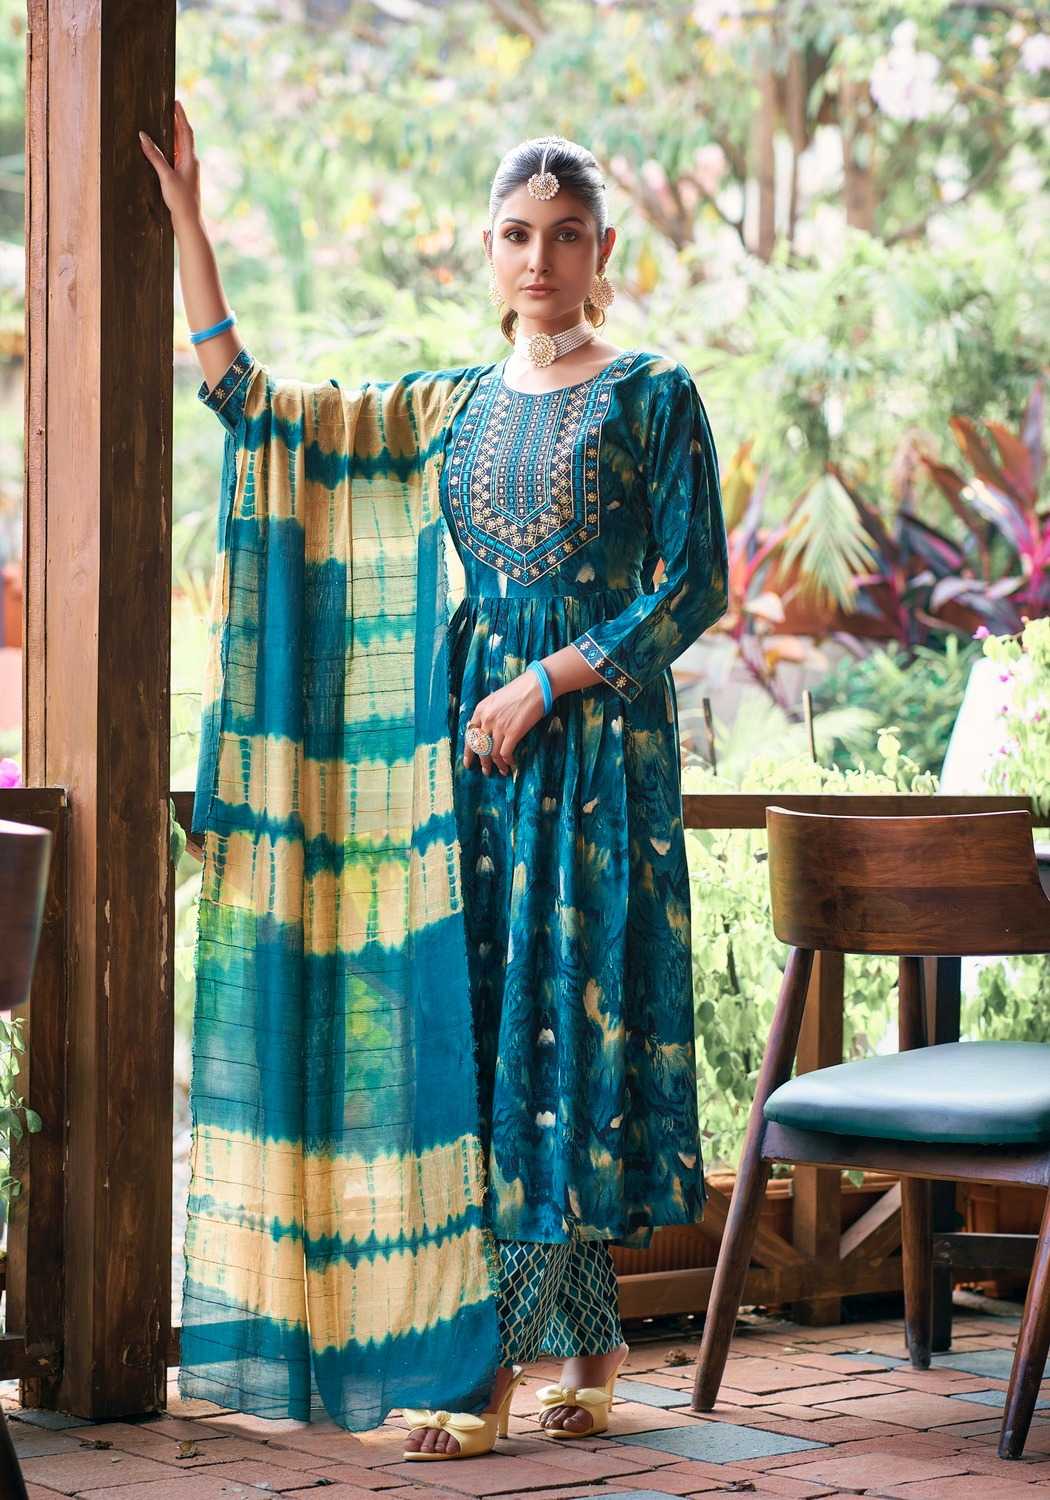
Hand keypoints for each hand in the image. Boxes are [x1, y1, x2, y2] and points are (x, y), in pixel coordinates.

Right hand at [139, 99, 200, 226]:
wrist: (189, 221)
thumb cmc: (180, 200)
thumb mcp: (166, 175)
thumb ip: (154, 155)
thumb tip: (143, 136)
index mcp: (190, 158)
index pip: (185, 131)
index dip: (181, 116)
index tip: (176, 102)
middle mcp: (191, 161)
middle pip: (184, 136)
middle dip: (177, 121)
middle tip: (170, 107)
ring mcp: (188, 169)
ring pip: (180, 146)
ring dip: (174, 133)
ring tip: (165, 121)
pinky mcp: (183, 177)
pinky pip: (177, 156)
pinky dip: (170, 147)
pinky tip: (164, 146)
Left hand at [464, 671, 548, 776]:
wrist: (536, 686)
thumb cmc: (519, 690)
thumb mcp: (496, 699)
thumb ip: (489, 714)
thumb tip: (487, 732)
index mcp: (481, 709)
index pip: (470, 735)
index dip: (469, 751)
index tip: (469, 762)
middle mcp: (487, 719)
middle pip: (479, 746)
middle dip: (482, 762)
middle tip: (485, 771)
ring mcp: (499, 726)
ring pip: (492, 753)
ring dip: (496, 765)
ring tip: (501, 771)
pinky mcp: (513, 732)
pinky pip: (505, 753)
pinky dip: (507, 762)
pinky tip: (510, 765)